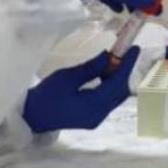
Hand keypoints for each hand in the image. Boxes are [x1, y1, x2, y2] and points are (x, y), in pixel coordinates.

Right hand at [23, 48, 139, 133]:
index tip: (135, 49)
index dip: (127, 64)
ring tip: (114, 60)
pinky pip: (107, 101)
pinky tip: (104, 74)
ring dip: (116, 78)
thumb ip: (90, 68)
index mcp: (95, 105)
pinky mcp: (92, 118)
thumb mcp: (67, 77)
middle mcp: (100, 114)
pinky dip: (109, 86)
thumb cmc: (46, 95)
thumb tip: (108, 56)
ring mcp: (97, 118)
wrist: (32, 116)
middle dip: (124, 71)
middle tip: (125, 52)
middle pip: (120, 91)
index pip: (118, 82)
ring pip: (115, 96)